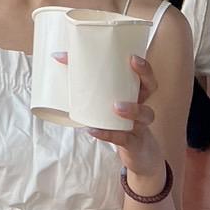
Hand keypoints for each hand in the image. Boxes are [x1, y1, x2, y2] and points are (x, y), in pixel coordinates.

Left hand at [56, 51, 164, 180]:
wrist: (137, 153)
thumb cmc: (115, 119)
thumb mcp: (105, 102)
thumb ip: (83, 80)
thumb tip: (57, 56)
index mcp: (136, 93)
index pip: (146, 75)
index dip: (144, 66)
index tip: (133, 57)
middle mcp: (142, 105)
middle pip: (151, 88)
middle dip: (144, 77)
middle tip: (133, 67)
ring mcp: (140, 125)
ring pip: (144, 114)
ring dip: (132, 109)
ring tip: (115, 107)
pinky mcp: (133, 143)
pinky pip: (124, 138)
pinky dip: (108, 134)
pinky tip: (93, 130)